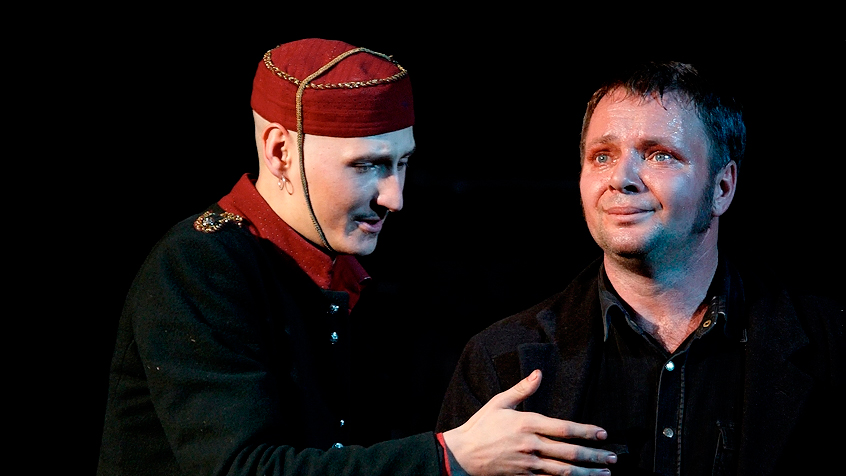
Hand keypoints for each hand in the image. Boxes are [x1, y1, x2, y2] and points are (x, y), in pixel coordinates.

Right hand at [442, 369, 615, 475]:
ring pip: (563, 471)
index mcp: (527, 423)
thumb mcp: (499, 402)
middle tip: (612, 458)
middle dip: (593, 455)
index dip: (586, 431)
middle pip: (569, 452)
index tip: (603, 433)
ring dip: (586, 473)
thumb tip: (538, 373)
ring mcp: (528, 464)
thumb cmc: (481, 426)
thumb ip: (522, 389)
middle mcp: (531, 445)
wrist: (462, 454)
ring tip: (604, 474)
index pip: (564, 428)